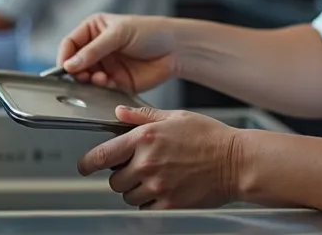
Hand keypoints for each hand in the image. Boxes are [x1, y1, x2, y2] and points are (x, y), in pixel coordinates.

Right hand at [57, 14, 178, 94]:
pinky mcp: (116, 82)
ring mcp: (106, 66)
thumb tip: (70, 65)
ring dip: (88, 81)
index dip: (65, 55)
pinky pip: (101, 89)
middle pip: (75, 63)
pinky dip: (101, 88)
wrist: (175, 50)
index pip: (70, 43)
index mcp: (94, 30)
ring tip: (99, 78)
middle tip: (82, 75)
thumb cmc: (150, 32)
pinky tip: (108, 82)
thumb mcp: (118, 34)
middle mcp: (97, 48)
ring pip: (86, 78)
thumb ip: (93, 50)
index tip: (65, 67)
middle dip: (76, 71)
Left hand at [79, 107, 241, 209]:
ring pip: (128, 196)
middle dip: (121, 174)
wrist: (237, 162)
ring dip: (135, 189)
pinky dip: (149, 202)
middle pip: (114, 179)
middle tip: (139, 167)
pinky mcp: (169, 204)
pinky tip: (164, 188)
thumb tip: (119, 113)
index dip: (87, 162)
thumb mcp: (175, 117)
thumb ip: (143, 116)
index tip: (84, 166)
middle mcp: (148, 162)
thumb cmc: (210, 137)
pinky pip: (144, 208)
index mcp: (146, 138)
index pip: (102, 154)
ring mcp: (158, 185)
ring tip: (156, 177)